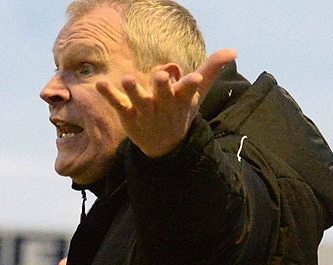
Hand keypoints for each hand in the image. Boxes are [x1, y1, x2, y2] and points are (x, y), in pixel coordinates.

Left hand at [96, 48, 236, 157]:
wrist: (164, 146)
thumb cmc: (181, 112)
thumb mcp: (197, 94)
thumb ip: (211, 70)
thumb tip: (232, 51)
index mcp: (181, 98)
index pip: (188, 89)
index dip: (191, 84)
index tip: (195, 78)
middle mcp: (163, 104)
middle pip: (163, 94)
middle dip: (162, 86)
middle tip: (159, 76)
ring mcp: (145, 111)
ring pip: (139, 99)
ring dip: (134, 89)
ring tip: (127, 78)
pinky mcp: (128, 115)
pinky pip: (118, 104)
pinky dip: (109, 95)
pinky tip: (100, 84)